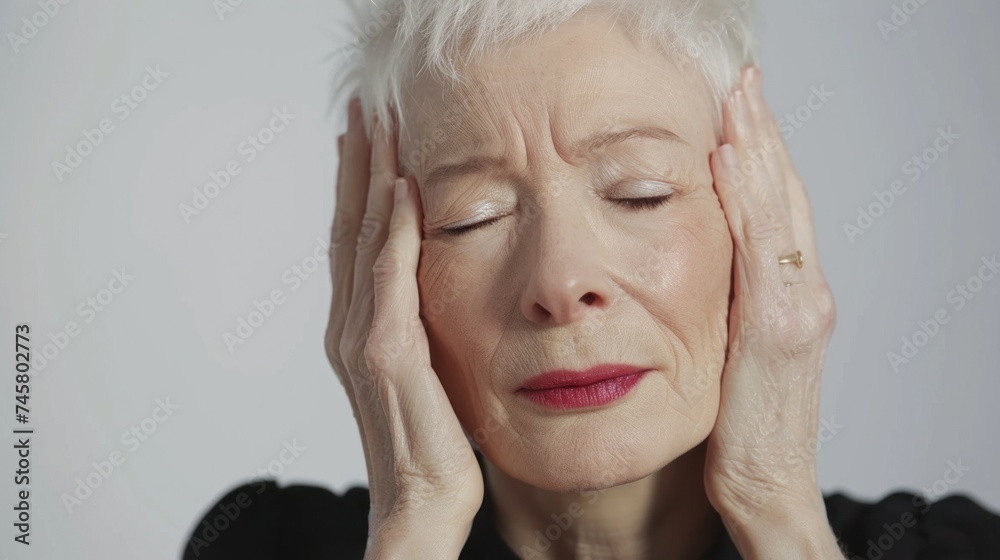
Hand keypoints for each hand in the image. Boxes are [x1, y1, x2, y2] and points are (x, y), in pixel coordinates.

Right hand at [324, 99, 482, 558]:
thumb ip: (417, 327)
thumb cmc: (428, 445)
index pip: (356, 241)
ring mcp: (363, 337)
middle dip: (357, 165)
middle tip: (364, 109)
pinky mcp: (388, 353)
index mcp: (359, 328)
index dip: (358, 186)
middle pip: (349, 226)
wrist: (419, 501)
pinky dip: (393, 230)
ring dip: (371, 178)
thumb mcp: (424, 374)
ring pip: (364, 239)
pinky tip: (403, 190)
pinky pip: (390, 277)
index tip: (367, 138)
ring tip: (378, 126)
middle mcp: (350, 325)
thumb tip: (434, 292)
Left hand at [704, 67, 840, 555]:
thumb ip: (729, 303)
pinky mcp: (776, 329)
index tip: (740, 108)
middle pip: (784, 195)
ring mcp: (795, 308)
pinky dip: (747, 199)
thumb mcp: (735, 350)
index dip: (764, 154)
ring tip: (736, 100)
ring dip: (756, 148)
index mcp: (790, 296)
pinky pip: (757, 249)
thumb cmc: (744, 426)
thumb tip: (701, 264)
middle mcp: (803, 292)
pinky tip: (729, 160)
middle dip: (763, 133)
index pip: (778, 208)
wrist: (765, 487)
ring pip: (777, 209)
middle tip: (742, 81)